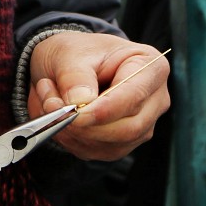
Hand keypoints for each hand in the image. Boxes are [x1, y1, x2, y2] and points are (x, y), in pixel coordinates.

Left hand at [27, 32, 169, 161]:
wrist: (68, 64)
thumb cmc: (76, 53)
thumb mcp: (69, 53)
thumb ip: (74, 76)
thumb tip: (79, 103)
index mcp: (151, 66)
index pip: (134, 95)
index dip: (104, 110)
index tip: (75, 112)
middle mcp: (154, 99)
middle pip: (129, 128)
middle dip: (86, 126)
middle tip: (52, 107)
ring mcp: (142, 124)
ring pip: (113, 145)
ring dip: (74, 132)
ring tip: (50, 103)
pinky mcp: (124, 142)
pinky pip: (100, 152)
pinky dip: (73, 140)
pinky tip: (59, 119)